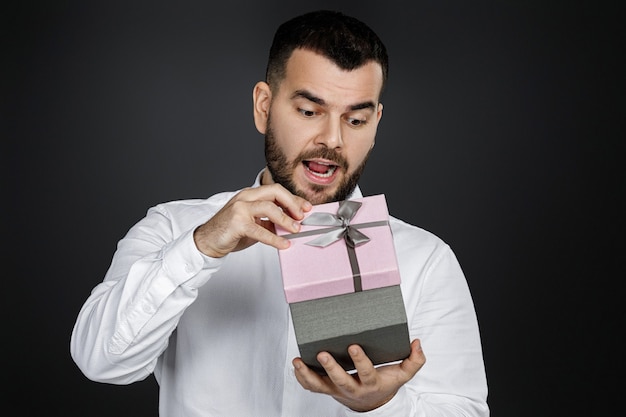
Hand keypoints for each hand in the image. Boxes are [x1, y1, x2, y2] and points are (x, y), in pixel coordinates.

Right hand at [193, 184, 311, 257]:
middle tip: (302, 216)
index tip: (306, 208)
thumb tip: (292, 225)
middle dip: (292, 203)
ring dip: (286, 220)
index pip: (277, 191)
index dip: (294, 199)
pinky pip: (260, 229)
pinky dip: (274, 238)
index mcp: (250, 194)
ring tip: (296, 230)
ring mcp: (240, 208)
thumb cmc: (230, 232)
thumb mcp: (254, 224)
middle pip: (275, 191)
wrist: (207, 241)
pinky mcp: (237, 222)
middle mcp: (245, 197)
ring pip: (269, 207)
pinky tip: (284, 244)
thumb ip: (270, 221)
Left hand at [293, 339, 425, 411]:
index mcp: (371, 383)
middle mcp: (352, 389)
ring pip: (320, 386)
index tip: (353, 346)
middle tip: (322, 354)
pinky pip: (311, 387)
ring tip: (298, 361)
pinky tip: (296, 365)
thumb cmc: (385, 383)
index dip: (360, 361)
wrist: (372, 402)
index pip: (366, 373)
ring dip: (307, 375)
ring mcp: (337, 390)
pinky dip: (301, 377)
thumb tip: (417, 343)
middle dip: (331, 368)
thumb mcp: (403, 374)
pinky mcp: (326, 389)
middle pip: (340, 381)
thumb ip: (414, 360)